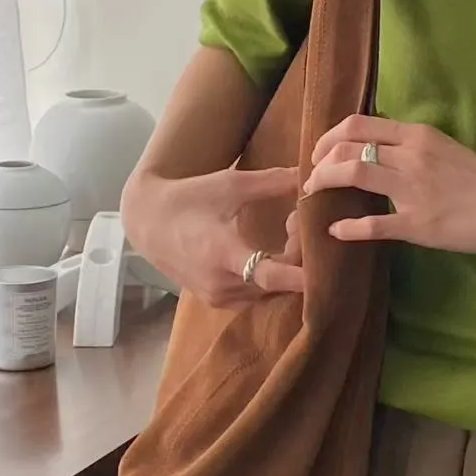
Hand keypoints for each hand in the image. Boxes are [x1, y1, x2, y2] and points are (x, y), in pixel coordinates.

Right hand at [122, 166, 304, 306]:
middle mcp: (222, 284)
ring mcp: (220, 298)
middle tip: (298, 222)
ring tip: (287, 231)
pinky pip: (257, 295)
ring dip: (286, 267)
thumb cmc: (189, 198)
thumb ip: (272, 182)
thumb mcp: (230, 184)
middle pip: (279, 282)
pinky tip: (272, 252)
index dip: (304, 274)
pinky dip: (271, 278)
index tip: (328, 261)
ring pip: (271, 291)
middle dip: (299, 256)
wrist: (147, 222)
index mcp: (223, 254)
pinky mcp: (219, 302)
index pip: (271, 275)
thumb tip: (310, 173)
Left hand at [304, 116, 475, 251]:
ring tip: (314, 195)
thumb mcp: (442, 147)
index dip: (329, 137)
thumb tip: (373, 146)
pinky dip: (347, 227)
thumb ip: (409, 145)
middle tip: (312, 177)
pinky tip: (334, 231)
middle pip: (348, 147)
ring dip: (324, 183)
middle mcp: (410, 156)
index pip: (358, 125)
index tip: (320, 152)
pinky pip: (372, 224)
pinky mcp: (416, 224)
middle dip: (320, 161)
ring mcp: (412, 190)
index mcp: (416, 136)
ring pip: (354, 173)